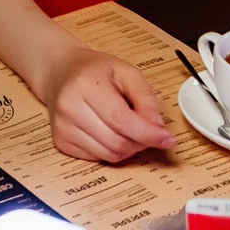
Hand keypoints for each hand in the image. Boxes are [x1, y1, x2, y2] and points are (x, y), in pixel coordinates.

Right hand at [32, 44, 176, 163]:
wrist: (61, 73)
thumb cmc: (96, 71)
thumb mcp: (127, 72)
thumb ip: (146, 99)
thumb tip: (158, 128)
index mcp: (85, 84)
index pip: (120, 119)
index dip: (148, 133)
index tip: (168, 139)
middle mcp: (68, 107)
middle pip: (117, 141)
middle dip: (142, 142)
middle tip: (150, 131)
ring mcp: (62, 127)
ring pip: (110, 154)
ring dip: (129, 148)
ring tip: (130, 129)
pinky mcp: (61, 142)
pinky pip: (98, 158)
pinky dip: (113, 151)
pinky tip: (111, 132)